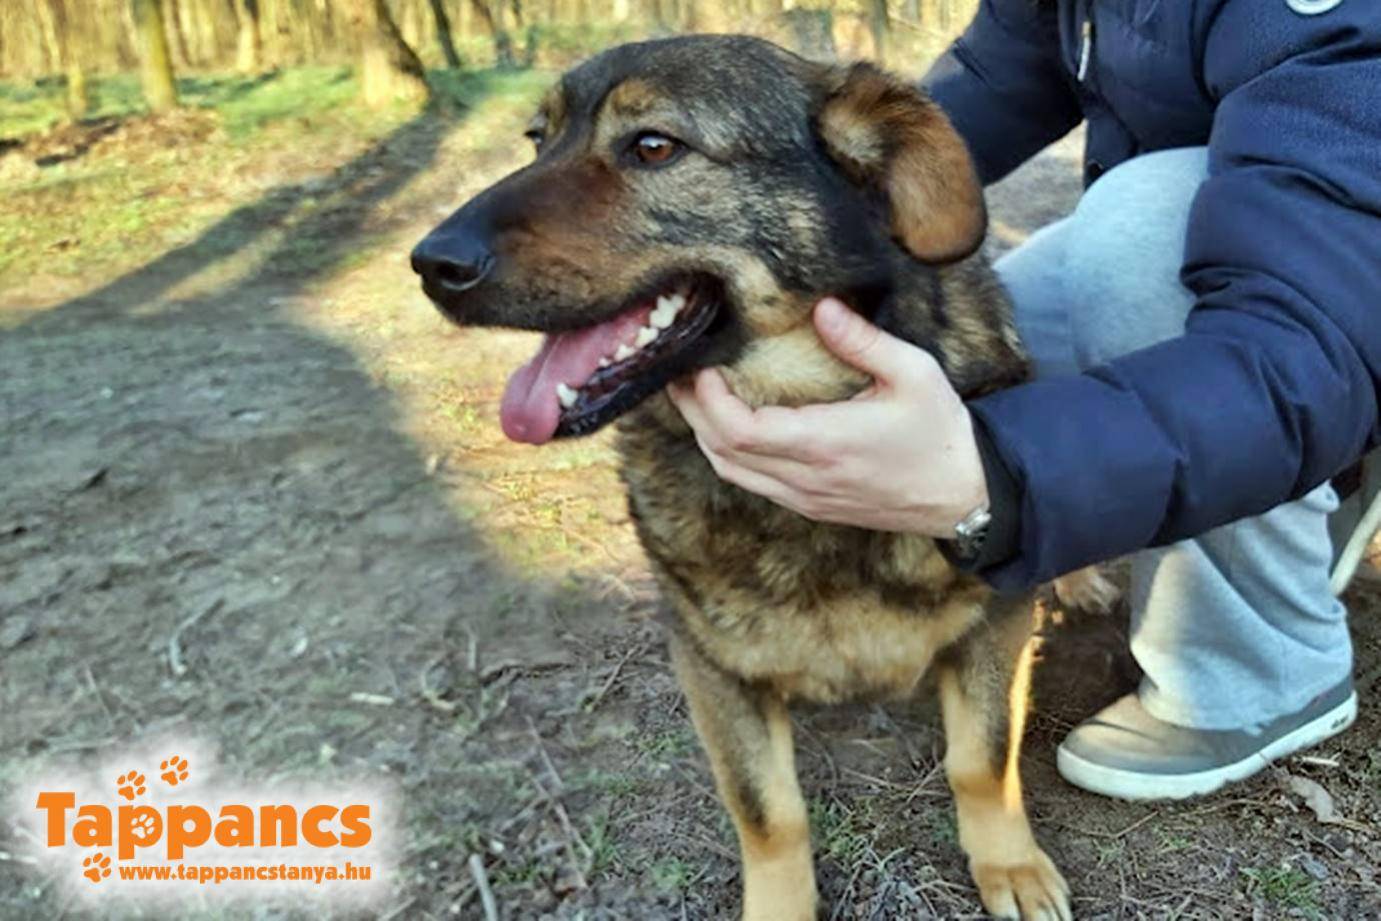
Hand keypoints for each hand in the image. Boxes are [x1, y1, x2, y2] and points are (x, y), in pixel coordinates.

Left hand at [667, 298, 988, 536]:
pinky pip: (751, 482)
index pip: (740, 432)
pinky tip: (728, 423)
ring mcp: (805, 497)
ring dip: (705, 434)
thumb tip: (822, 306)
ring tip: (694, 395)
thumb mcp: (914, 374)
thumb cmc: (940, 433)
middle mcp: (806, 478)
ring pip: (731, 472)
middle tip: (678, 372)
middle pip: (722, 453)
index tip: (702, 367)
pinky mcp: (810, 505)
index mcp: (825, 445)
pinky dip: (728, 453)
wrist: (964, 496)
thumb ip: (864, 341)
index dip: (708, 401)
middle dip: (692, 412)